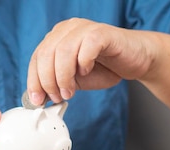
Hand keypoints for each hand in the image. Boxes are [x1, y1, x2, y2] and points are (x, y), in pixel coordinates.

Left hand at [27, 18, 154, 104]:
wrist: (135, 60)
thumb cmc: (105, 68)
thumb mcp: (74, 80)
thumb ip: (56, 84)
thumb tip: (38, 99)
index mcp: (57, 38)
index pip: (36, 58)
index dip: (34, 81)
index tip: (37, 100)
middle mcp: (68, 29)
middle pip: (46, 54)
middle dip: (48, 81)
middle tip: (57, 97)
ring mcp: (84, 29)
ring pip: (63, 51)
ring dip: (63, 76)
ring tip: (70, 91)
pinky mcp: (102, 33)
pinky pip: (86, 46)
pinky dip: (83, 63)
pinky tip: (87, 72)